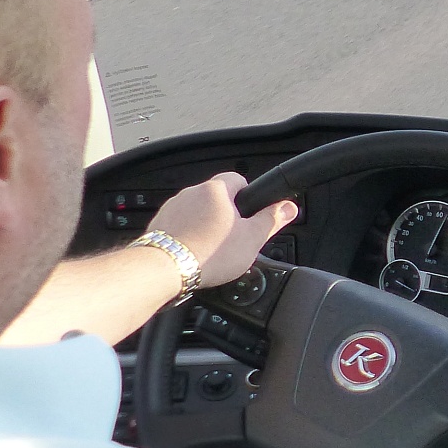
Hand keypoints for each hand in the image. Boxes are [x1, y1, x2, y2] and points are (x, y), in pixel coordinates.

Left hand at [150, 174, 296, 287]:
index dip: (248, 195)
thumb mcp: (252, 239)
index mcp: (215, 190)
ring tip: (212, 249)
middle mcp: (190, 193)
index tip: (250, 213)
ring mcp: (171, 208)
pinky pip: (179, 225)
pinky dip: (187, 235)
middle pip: (216, 197)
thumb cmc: (209, 253)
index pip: (237, 179)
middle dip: (226, 215)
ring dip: (205, 224)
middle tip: (234, 238)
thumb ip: (272, 220)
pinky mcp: (158, 224)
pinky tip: (193, 253)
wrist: (165, 269)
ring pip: (196, 211)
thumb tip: (288, 207)